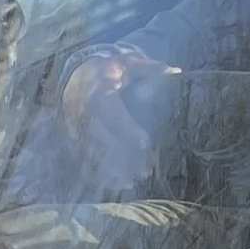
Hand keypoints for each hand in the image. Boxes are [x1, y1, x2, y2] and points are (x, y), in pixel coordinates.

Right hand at [61, 42, 177, 172]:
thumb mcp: (127, 63)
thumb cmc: (107, 70)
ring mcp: (75, 131)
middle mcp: (83, 114)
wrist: (75, 76)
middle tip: (144, 171)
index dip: (127, 130)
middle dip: (121, 158)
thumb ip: (150, 69)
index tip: (145, 144)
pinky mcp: (73, 143)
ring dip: (111, 171)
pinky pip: (83, 163)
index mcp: (98, 93)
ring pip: (91, 156)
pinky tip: (116, 185)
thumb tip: (176, 72)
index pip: (112, 114)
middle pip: (101, 141)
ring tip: (133, 182)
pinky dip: (98, 176)